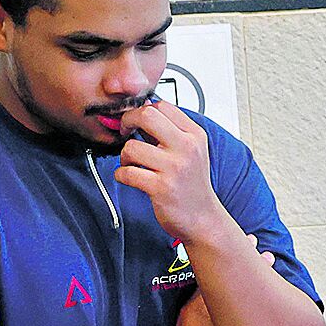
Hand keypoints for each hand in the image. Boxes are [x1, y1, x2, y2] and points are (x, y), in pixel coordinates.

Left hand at [112, 99, 233, 244]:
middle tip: (126, 133)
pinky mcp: (161, 188)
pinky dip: (122, 175)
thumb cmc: (192, 185)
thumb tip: (143, 109)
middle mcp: (187, 149)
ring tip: (132, 164)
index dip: (142, 111)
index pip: (162, 106)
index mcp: (195, 136)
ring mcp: (175, 168)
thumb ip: (169, 131)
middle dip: (128, 121)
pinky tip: (130, 178)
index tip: (135, 122)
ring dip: (124, 156)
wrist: (204, 219)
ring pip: (132, 147)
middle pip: (147, 115)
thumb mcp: (190, 152)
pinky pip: (127, 172)